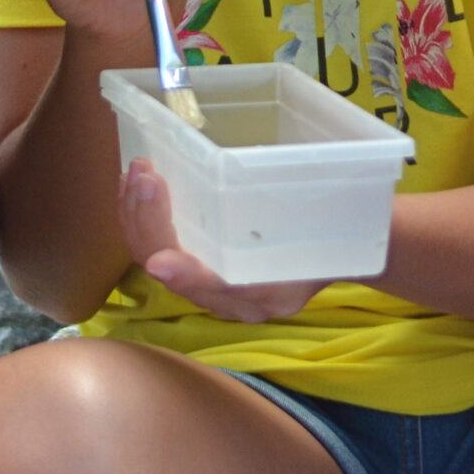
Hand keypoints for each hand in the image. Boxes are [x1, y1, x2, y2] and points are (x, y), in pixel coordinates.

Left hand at [116, 159, 333, 322]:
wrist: (338, 248)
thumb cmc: (337, 231)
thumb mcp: (334, 228)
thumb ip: (316, 220)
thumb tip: (316, 198)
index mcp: (265, 294)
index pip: (217, 292)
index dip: (188, 277)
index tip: (164, 260)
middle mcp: (231, 299)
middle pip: (172, 272)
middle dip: (149, 224)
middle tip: (144, 175)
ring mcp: (210, 283)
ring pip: (154, 259)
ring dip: (135, 217)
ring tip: (134, 174)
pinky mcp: (196, 262)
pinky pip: (156, 247)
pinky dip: (140, 217)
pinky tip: (135, 186)